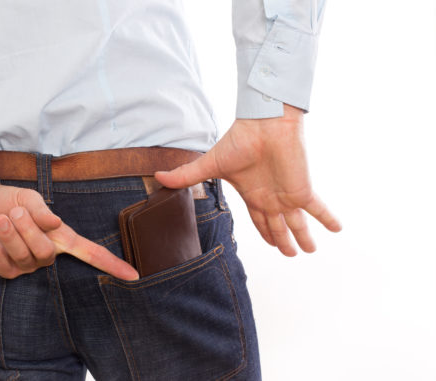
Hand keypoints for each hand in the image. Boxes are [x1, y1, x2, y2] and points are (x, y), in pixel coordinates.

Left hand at [0, 180, 139, 279]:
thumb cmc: (10, 201)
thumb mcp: (28, 198)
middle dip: (27, 231)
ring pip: (21, 257)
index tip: (133, 274)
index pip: (90, 253)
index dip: (110, 264)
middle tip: (15, 212)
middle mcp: (47, 254)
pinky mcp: (4, 270)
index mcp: (61, 237)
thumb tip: (55, 222)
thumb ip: (40, 210)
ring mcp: (25, 265)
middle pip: (45, 254)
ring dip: (7, 233)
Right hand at [155, 104, 340, 255]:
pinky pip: (319, 209)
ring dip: (304, 237)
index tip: (273, 244)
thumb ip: (188, 175)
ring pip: (297, 223)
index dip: (265, 233)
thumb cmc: (238, 140)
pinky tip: (338, 229)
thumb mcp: (211, 164)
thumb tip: (158, 178)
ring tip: (309, 251)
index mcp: (252, 194)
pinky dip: (328, 219)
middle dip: (284, 240)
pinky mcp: (303, 190)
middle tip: (292, 255)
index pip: (259, 219)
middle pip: (278, 225)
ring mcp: (288, 195)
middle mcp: (271, 197)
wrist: (264, 122)